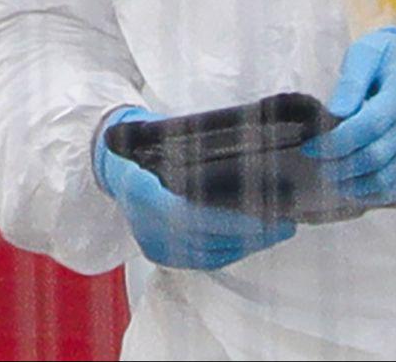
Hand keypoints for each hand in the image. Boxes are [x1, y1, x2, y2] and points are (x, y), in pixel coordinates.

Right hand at [94, 108, 295, 269]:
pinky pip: (203, 259)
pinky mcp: (160, 254)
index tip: (264, 217)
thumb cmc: (142, 145)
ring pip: (208, 253)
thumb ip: (195, 149)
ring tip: (277, 228)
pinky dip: (231, 249)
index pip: (186, 214)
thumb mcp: (162, 136)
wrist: (111, 166)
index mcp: (139, 188)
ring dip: (246, 243)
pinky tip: (254, 238)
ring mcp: (151, 242)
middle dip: (249, 233)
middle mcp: (144, 222)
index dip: (226, 221)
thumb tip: (253, 148)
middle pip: (203, 237)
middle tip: (285, 222)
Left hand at [304, 27, 395, 205]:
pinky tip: (353, 186)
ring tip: (331, 178)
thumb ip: (351, 83)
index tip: (310, 147)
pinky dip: (374, 193)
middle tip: (317, 165)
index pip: (368, 126)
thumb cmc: (386, 58)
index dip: (336, 142)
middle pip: (377, 156)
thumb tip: (335, 112)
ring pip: (390, 179)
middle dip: (341, 166)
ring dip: (356, 185)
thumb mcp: (365, 55)